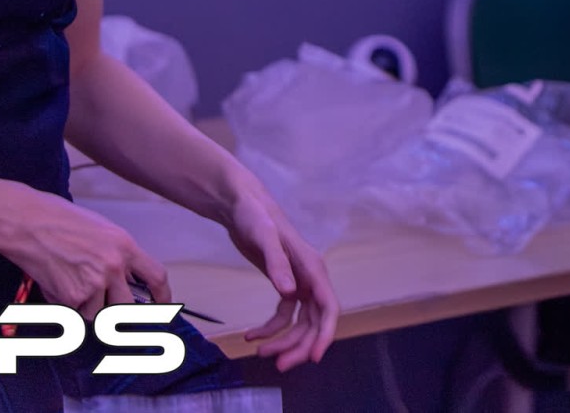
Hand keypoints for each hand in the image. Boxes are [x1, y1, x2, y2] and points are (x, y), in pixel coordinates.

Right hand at [3, 191, 169, 319]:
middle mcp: (114, 267)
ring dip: (86, 306)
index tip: (162, 307)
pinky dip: (66, 304)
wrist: (30, 223)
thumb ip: (119, 257)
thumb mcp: (103, 232)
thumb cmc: (63, 222)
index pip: (157, 277)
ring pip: (97, 313)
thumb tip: (127, 284)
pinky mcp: (72, 297)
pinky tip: (57, 282)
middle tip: (101, 303)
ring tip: (70, 280)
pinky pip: (75, 312)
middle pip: (127, 307)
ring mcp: (94, 284)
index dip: (163, 297)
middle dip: (116, 311)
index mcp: (126, 247)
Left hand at [225, 184, 338, 369]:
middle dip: (299, 346)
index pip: (328, 307)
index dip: (325, 334)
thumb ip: (277, 263)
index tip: (314, 357)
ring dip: (284, 341)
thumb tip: (289, 293)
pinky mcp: (285, 285)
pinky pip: (284, 316)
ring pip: (300, 323)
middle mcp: (311, 278)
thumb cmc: (255, 215)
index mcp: (313, 268)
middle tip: (278, 365)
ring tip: (259, 352)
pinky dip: (270, 329)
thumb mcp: (263, 236)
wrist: (241, 205)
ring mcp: (299, 283)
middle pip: (315, 322)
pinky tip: (251, 335)